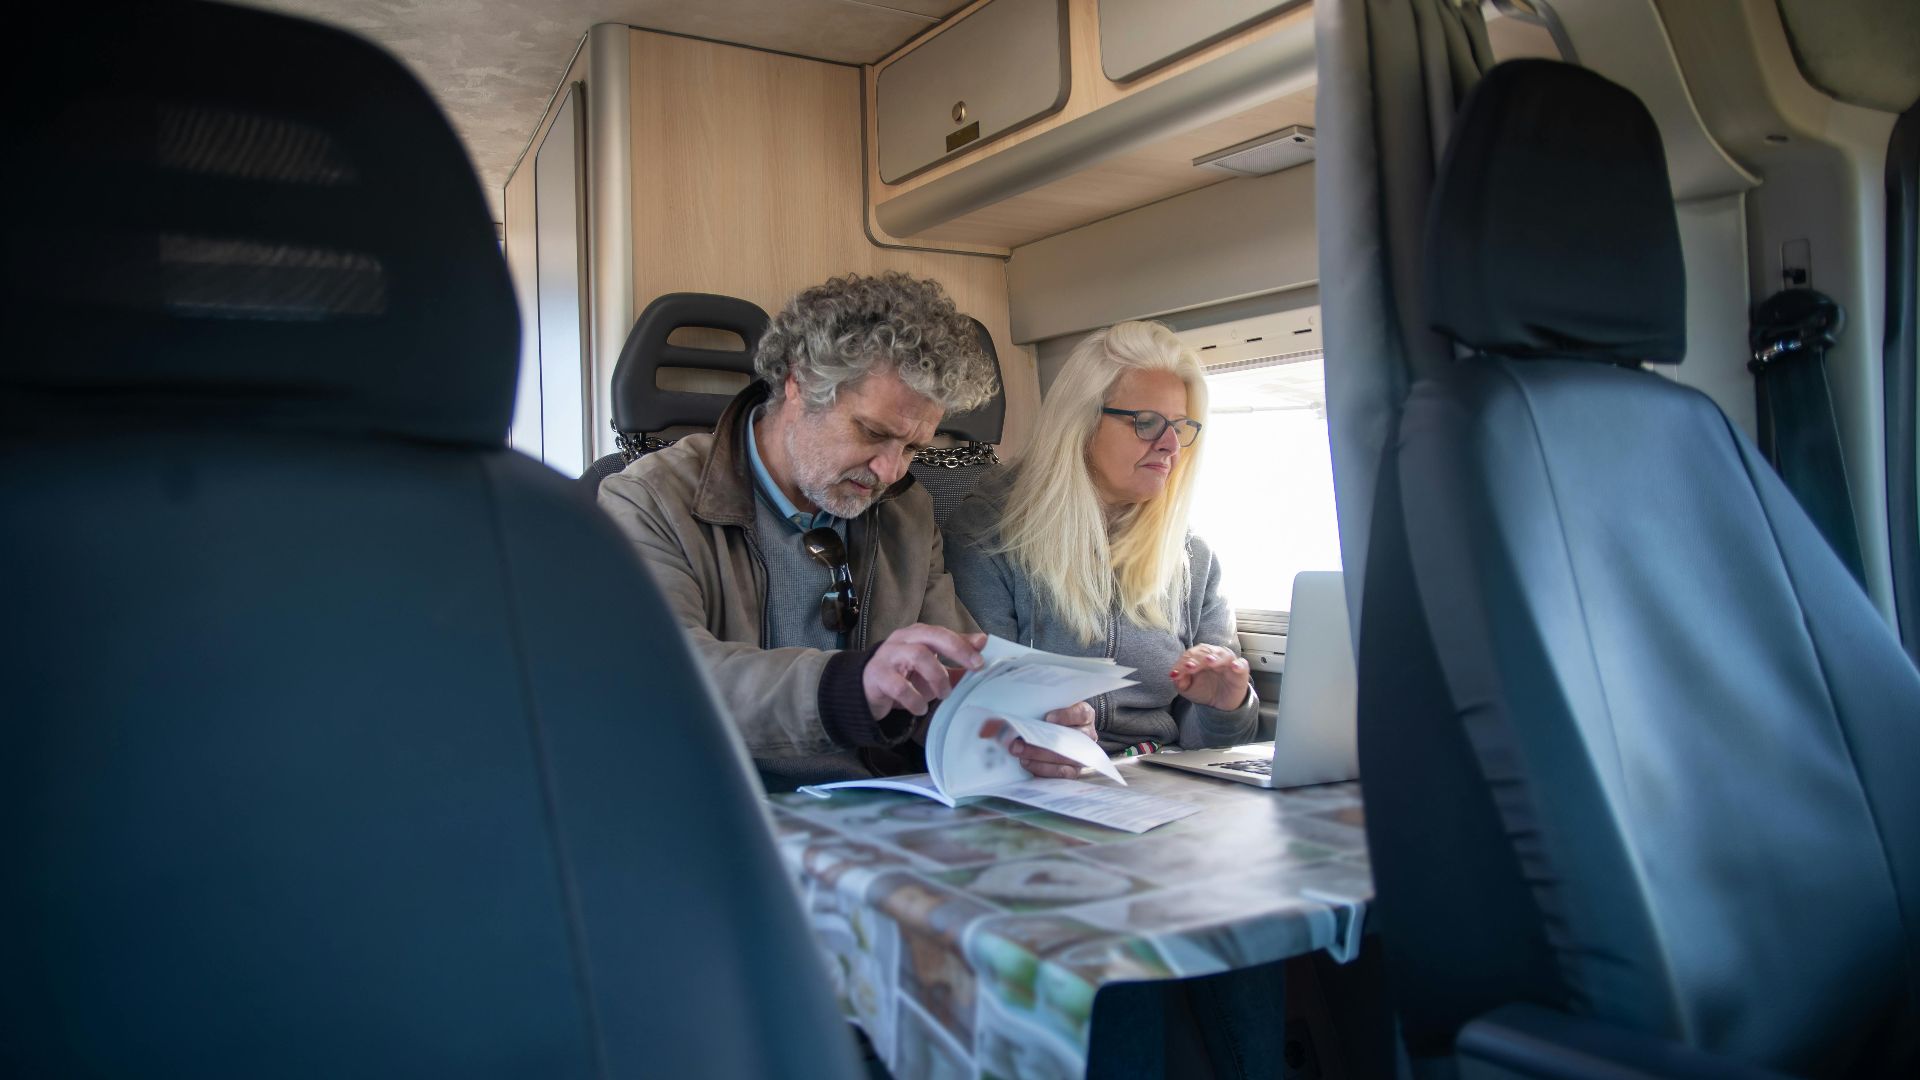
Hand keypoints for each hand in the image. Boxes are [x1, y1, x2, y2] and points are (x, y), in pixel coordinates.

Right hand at [863, 626, 985, 721]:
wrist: (866, 690)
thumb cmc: (904, 676)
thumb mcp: (932, 666)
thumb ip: (955, 655)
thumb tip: (982, 641)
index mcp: (917, 634)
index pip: (943, 632)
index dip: (964, 644)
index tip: (980, 661)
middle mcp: (902, 640)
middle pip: (931, 636)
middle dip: (955, 651)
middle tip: (972, 669)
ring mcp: (888, 656)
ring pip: (917, 656)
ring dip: (937, 677)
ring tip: (943, 695)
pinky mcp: (877, 676)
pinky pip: (899, 686)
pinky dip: (915, 699)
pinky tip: (920, 708)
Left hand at [1008, 701, 1097, 778]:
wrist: (1064, 731)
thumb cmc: (1055, 716)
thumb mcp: (1053, 708)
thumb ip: (1044, 710)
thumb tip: (1020, 717)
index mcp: (1085, 715)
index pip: (1081, 714)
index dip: (1066, 716)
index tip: (1048, 719)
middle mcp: (1087, 735)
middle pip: (1069, 741)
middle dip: (1042, 744)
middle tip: (1018, 744)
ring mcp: (1083, 754)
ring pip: (1066, 760)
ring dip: (1041, 760)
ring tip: (1021, 758)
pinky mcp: (1075, 770)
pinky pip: (1062, 774)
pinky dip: (1044, 771)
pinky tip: (1029, 766)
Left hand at [1170, 644, 1250, 710]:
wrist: (1221, 705)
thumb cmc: (1204, 690)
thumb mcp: (1188, 689)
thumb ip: (1180, 681)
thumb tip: (1174, 675)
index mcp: (1200, 656)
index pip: (1190, 655)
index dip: (1182, 663)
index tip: (1175, 674)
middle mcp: (1214, 655)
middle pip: (1205, 651)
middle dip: (1196, 659)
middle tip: (1189, 667)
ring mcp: (1228, 662)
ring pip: (1223, 654)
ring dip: (1215, 657)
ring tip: (1208, 661)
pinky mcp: (1241, 671)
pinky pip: (1242, 665)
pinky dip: (1238, 664)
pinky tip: (1234, 667)